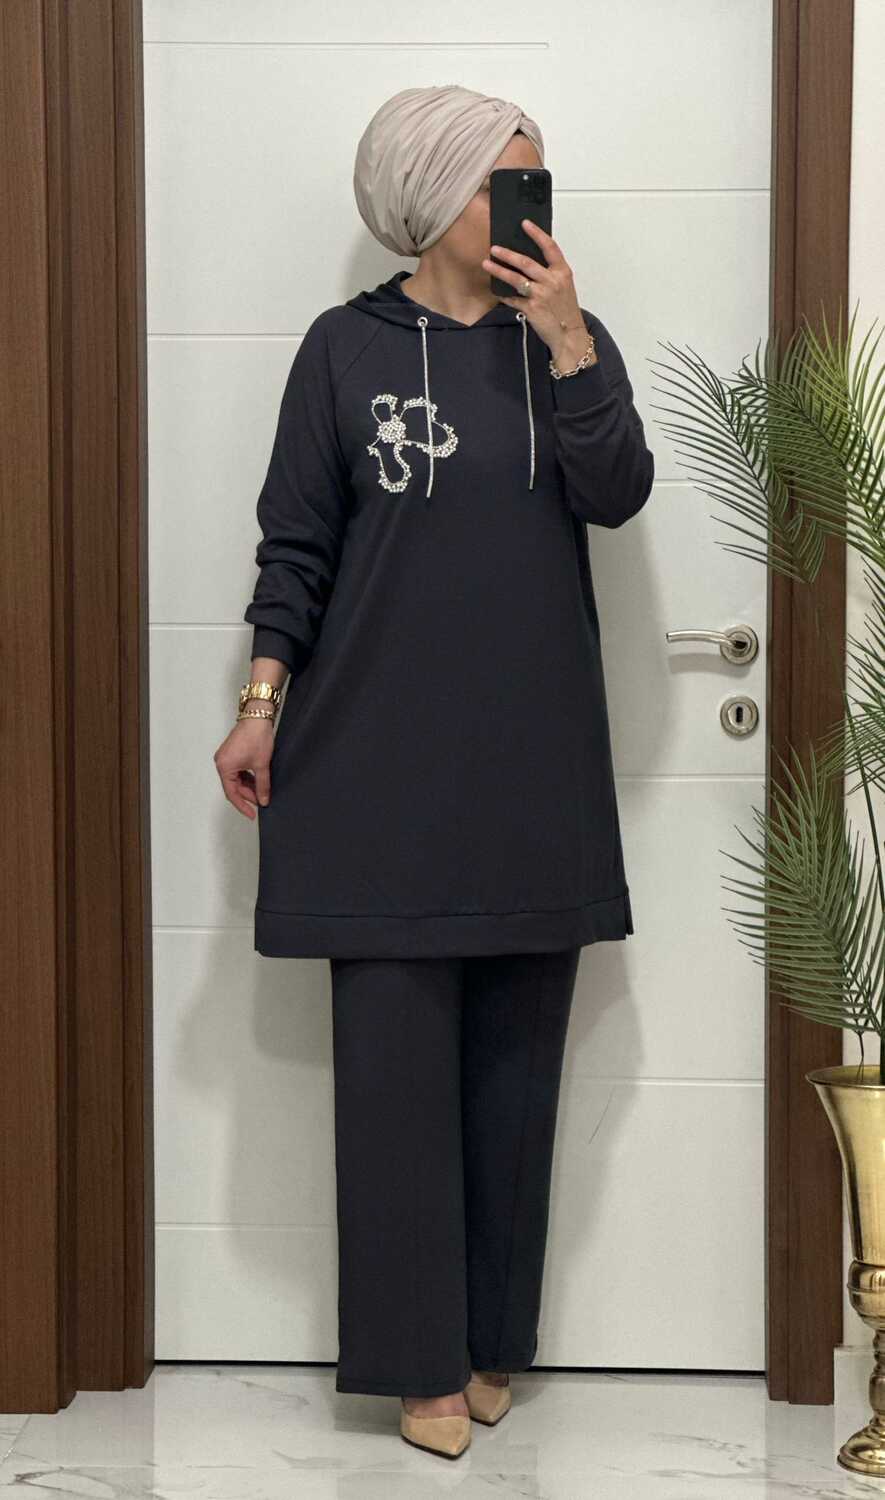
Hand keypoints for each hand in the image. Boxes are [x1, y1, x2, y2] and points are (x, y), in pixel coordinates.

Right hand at [214, 717, 274, 818]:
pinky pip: (237, 771)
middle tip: (261, 801)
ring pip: (236, 779)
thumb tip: (263, 799)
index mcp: (224, 767)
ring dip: (248, 786)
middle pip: (233, 786)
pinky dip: (247, 777)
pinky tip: (257, 781)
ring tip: (261, 792)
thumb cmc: (256, 736)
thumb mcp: (262, 765)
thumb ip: (262, 785)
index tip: (251, 814)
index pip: (232, 793)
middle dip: (247, 795)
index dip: (243, 805)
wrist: (257, 716)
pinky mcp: (231, 753)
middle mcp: (221, 762)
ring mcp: (226, 757)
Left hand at [482, 220, 593, 368]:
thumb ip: (550, 272)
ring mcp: (541, 295)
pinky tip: (496, 291)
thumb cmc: (566, 310)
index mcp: (562, 272)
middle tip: (494, 248)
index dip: (537, 233)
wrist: (569, 334)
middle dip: (508, 254)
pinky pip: (513, 299)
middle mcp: (552, 281)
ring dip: (499, 271)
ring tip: (487, 264)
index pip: (549, 247)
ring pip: (516, 279)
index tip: (525, 223)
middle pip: (526, 262)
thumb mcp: (564, 286)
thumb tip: (528, 261)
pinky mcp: (531, 309)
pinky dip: (503, 295)